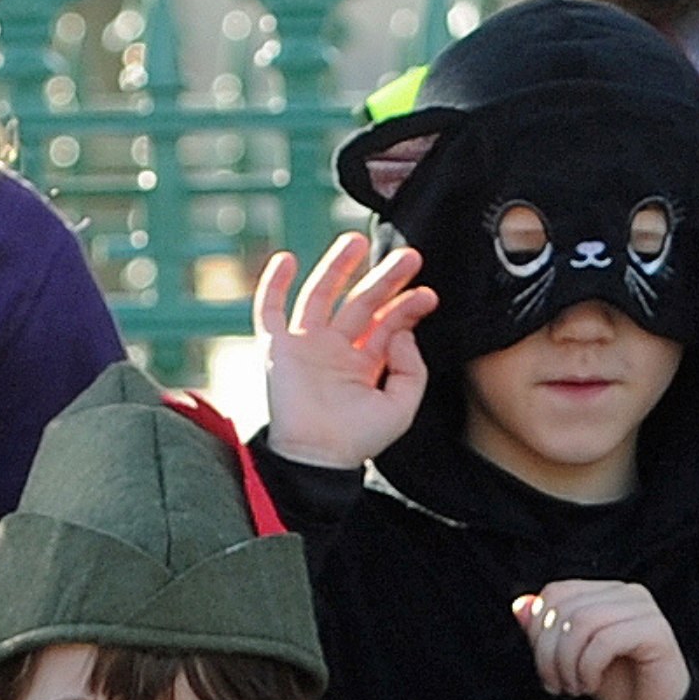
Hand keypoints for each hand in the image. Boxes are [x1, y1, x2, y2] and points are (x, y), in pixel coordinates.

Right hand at [252, 232, 438, 468]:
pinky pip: (270, 311)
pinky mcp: (278, 349)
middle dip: (386, 279)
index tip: (428, 294)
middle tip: (411, 257)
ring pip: (321, 295)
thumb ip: (411, 369)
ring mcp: (306, 346)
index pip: (388, 323)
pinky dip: (273, 285)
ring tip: (356, 240)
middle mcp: (336, 349)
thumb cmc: (358, 440)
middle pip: (362, 302)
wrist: (316, 459)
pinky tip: (287, 260)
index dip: (409, 306)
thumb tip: (401, 330)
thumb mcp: (401, 407)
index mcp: (365, 363)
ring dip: (337, 267)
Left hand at [517, 580, 694, 699]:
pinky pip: (605, 640)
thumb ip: (547, 631)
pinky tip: (591, 685)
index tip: (545, 670)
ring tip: (574, 687)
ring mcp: (644, 608)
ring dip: (567, 663)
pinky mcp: (656, 630)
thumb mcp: (569, 657)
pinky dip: (588, 667)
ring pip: (583, 622)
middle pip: (566, 608)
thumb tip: (520, 605)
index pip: (556, 593)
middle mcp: (626, 593)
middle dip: (549, 654)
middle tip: (557, 686)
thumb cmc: (616, 684)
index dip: (538, 631)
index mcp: (605, 592)